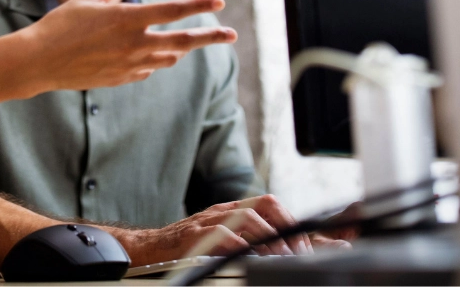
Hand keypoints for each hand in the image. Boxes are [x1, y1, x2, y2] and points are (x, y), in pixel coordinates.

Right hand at [28, 0, 235, 91]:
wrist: (40, 62)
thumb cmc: (60, 24)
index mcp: (128, 19)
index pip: (173, 11)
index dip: (198, 5)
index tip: (218, 1)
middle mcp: (134, 43)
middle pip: (183, 41)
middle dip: (210, 37)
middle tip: (231, 34)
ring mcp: (130, 65)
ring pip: (168, 57)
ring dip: (181, 49)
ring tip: (189, 43)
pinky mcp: (121, 79)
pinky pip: (147, 69)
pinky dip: (153, 61)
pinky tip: (148, 56)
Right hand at [109, 195, 312, 265]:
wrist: (153, 248)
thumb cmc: (190, 247)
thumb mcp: (223, 240)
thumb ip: (250, 242)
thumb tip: (285, 252)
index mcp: (233, 211)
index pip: (270, 204)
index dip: (292, 222)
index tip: (307, 246)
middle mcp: (224, 211)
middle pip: (264, 203)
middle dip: (287, 226)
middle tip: (299, 252)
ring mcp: (209, 221)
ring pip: (247, 216)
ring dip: (270, 237)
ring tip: (281, 257)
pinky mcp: (195, 235)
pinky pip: (222, 234)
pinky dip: (240, 245)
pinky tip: (250, 257)